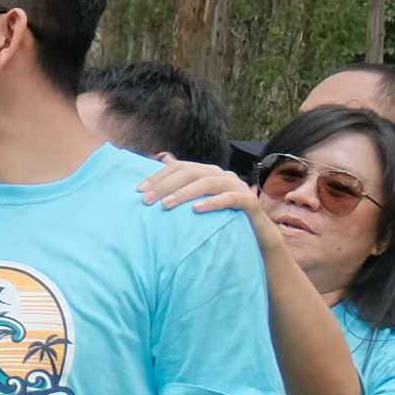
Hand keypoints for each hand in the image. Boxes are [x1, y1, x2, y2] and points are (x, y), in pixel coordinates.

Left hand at [137, 157, 259, 216]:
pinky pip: (230, 198)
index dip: (158, 176)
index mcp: (208, 172)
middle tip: (147, 200)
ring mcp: (236, 186)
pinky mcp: (248, 200)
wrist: (256, 233)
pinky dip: (212, 203)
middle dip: (166, 185)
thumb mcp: (199, 201)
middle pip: (190, 172)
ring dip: (184, 193)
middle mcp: (222, 174)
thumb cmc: (221, 217)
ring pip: (207, 183)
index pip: (179, 167)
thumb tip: (161, 161)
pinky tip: (195, 210)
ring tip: (165, 205)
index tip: (138, 190)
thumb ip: (183, 185)